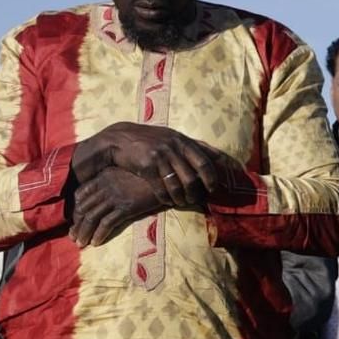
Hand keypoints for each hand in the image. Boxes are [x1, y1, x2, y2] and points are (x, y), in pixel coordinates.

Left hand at [70, 168, 164, 246]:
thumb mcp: (127, 176)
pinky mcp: (126, 207)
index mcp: (104, 176)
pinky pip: (107, 223)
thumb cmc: (149, 178)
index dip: (76, 209)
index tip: (75, 221)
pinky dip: (99, 234)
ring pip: (92, 217)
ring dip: (84, 232)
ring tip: (81, 244)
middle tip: (74, 237)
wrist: (168, 179)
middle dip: (77, 224)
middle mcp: (106, 185)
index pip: (81, 194)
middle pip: (84, 207)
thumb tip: (105, 198)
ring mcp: (115, 196)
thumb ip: (114, 182)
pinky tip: (96, 243)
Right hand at [85, 122, 228, 206]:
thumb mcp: (172, 136)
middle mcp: (173, 148)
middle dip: (197, 191)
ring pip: (177, 185)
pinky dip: (166, 198)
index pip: (204, 162)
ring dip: (182, 197)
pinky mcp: (147, 167)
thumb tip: (219, 155)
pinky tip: (168, 201)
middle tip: (197, 199)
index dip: (211, 177)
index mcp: (182, 141)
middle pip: (192, 176)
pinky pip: (161, 188)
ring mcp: (160, 157)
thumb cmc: (151, 139)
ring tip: (183, 202)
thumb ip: (194, 146)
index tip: (213, 188)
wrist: (119, 139)